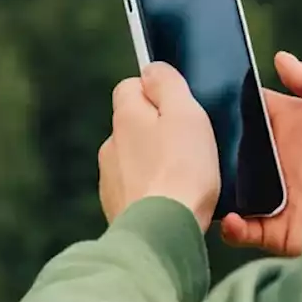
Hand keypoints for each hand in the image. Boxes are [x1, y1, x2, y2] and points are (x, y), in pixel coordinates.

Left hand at [99, 62, 220, 231]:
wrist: (163, 233)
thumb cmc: (181, 172)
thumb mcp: (186, 113)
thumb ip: (168, 84)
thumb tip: (152, 68)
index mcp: (126, 116)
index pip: (131, 85)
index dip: (158, 92)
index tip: (181, 107)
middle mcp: (111, 144)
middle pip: (135, 124)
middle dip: (158, 130)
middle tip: (191, 145)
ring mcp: (111, 178)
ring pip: (136, 158)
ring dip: (155, 162)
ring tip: (186, 178)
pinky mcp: (117, 208)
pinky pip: (137, 188)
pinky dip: (153, 190)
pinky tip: (173, 200)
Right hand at [220, 52, 301, 256]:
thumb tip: (280, 57)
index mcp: (292, 129)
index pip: (252, 112)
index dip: (229, 105)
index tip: (201, 98)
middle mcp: (279, 161)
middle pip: (233, 150)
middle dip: (212, 147)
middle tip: (193, 144)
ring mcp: (275, 196)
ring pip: (231, 188)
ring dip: (216, 185)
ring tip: (204, 181)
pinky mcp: (275, 229)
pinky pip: (242, 229)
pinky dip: (229, 226)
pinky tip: (230, 217)